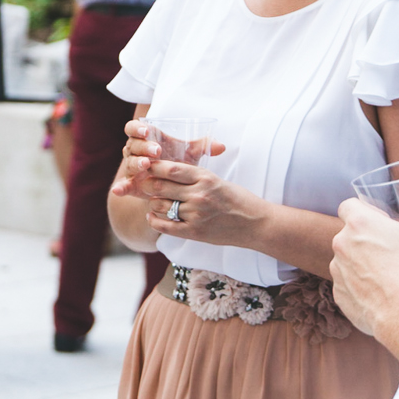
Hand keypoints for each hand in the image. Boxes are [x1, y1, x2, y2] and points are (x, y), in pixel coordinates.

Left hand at [109, 119, 239, 243]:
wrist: (255, 224)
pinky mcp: (194, 232)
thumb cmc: (238, 200)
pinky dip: (154, 220)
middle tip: (144, 183)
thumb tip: (169, 171)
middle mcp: (199, 195)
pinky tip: (152, 216)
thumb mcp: (218, 181)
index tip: (147, 165)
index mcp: (205, 178)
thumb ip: (195, 178)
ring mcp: (196, 215)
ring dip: (152, 202)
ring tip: (153, 200)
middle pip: (161, 186)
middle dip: (148, 183)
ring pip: (160, 206)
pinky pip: (165, 226)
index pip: (172, 168)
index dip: (154, 166)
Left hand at [329, 196, 398, 344]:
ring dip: (361, 265)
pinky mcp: (340, 297)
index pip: (348, 206)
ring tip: (388, 275)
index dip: (364, 211)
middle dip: (365, 240)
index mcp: (360, 224)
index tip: (382, 221)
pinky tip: (382, 295)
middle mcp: (342, 245)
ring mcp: (338, 273)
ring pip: (346, 262)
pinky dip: (360, 289)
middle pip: (348, 236)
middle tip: (391, 250)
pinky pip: (347, 288)